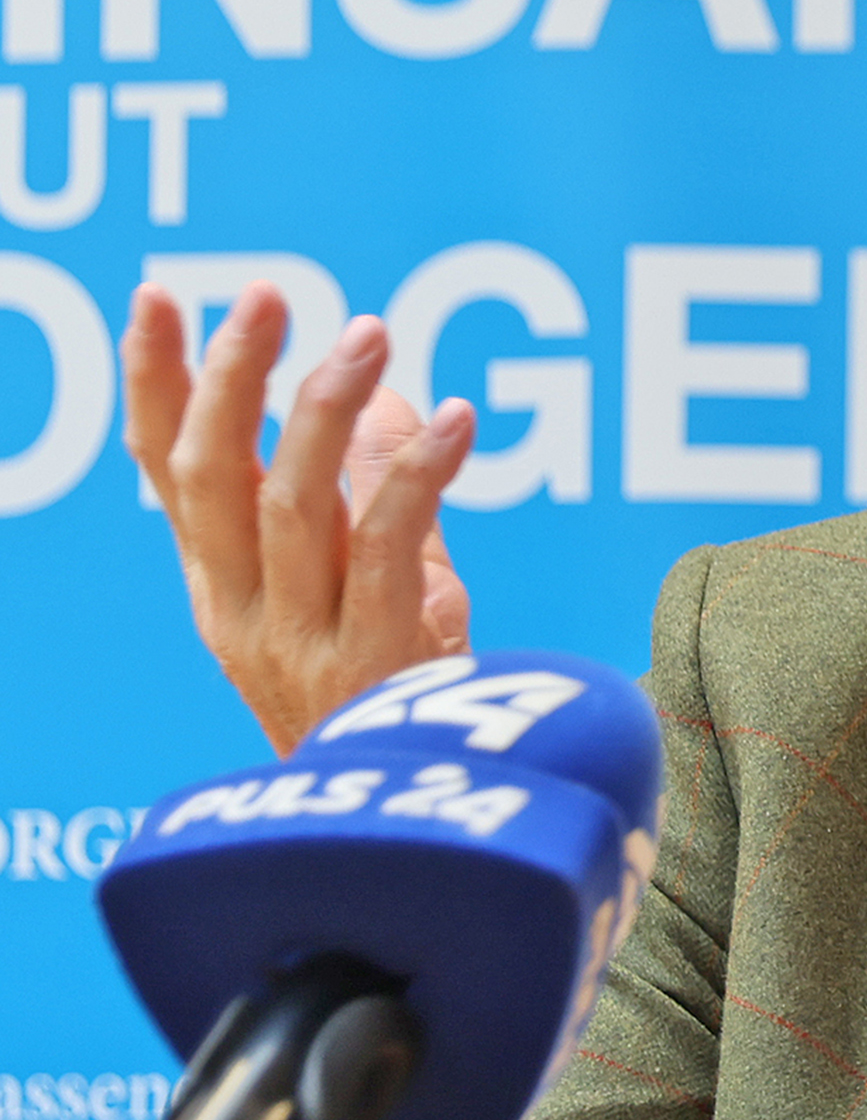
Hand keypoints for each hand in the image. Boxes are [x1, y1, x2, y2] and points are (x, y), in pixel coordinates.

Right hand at [122, 281, 476, 755]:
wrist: (416, 823)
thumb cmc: (391, 694)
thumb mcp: (369, 581)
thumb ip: (373, 491)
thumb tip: (385, 393)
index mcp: (221, 584)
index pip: (169, 471)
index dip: (158, 382)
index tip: (160, 296)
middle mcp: (241, 609)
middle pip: (211, 478)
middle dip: (230, 378)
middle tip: (267, 295)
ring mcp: (299, 639)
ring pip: (291, 505)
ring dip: (327, 411)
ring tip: (370, 335)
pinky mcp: (370, 660)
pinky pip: (384, 550)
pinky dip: (416, 478)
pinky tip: (454, 422)